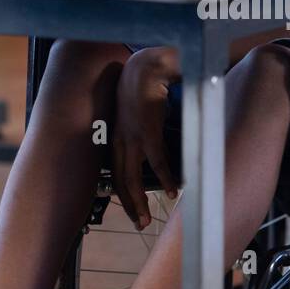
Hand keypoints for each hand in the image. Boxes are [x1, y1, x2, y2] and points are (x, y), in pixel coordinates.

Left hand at [112, 47, 179, 228]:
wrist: (148, 64)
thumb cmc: (146, 86)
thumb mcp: (141, 113)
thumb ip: (147, 132)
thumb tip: (157, 149)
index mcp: (117, 136)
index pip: (116, 172)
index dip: (124, 193)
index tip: (134, 209)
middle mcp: (120, 139)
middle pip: (121, 181)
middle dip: (131, 206)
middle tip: (140, 224)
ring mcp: (132, 136)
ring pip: (132, 177)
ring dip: (141, 201)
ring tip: (149, 218)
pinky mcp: (147, 130)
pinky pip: (157, 161)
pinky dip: (166, 178)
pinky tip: (173, 191)